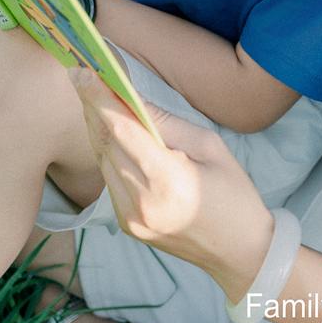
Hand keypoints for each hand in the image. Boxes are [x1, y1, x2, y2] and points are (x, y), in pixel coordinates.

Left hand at [70, 65, 274, 302]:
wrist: (239, 250)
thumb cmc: (233, 192)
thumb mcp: (209, 146)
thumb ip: (167, 123)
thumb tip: (132, 98)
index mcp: (167, 179)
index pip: (123, 130)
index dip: (99, 98)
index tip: (82, 71)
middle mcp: (141, 202)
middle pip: (106, 143)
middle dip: (93, 106)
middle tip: (82, 74)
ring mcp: (131, 218)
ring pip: (103, 161)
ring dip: (97, 127)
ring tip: (95, 96)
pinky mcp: (127, 225)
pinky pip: (110, 179)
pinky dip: (108, 152)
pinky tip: (112, 132)